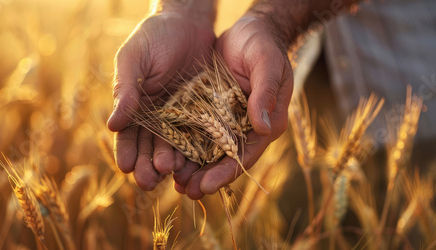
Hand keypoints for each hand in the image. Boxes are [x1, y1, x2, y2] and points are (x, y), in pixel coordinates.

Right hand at [107, 11, 214, 190]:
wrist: (189, 21)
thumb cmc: (155, 36)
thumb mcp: (135, 59)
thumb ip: (125, 90)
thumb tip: (112, 125)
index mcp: (135, 104)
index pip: (128, 135)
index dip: (126, 152)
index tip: (126, 167)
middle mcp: (156, 114)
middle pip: (149, 146)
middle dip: (147, 165)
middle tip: (149, 182)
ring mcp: (179, 115)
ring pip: (173, 144)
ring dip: (169, 161)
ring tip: (170, 174)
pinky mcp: (201, 111)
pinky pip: (197, 133)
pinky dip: (194, 148)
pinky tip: (193, 162)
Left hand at [174, 15, 293, 198]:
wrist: (250, 30)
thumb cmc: (264, 46)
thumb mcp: (268, 65)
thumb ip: (265, 94)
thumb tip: (264, 127)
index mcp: (265, 123)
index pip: (245, 154)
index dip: (226, 172)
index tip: (206, 186)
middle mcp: (245, 126)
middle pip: (224, 158)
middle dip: (205, 176)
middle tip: (186, 192)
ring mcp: (226, 119)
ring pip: (207, 148)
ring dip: (192, 166)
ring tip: (173, 182)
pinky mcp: (209, 109)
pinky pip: (195, 129)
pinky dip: (183, 143)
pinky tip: (167, 154)